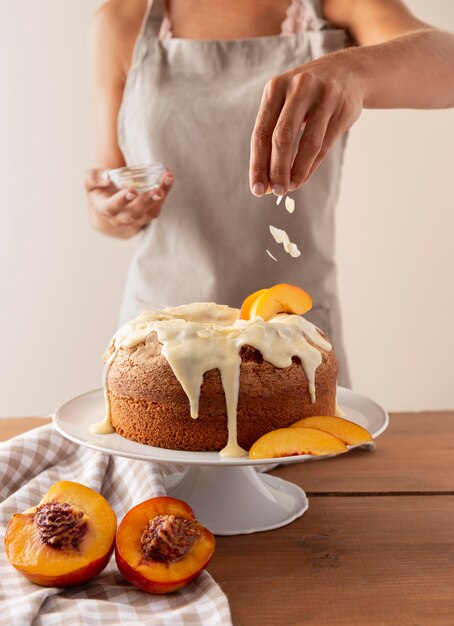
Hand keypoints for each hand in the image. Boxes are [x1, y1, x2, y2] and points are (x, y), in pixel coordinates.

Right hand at [85, 168, 173, 236]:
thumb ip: (94, 177)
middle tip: (157, 190)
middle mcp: (121, 218)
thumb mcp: (90, 184)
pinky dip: (165, 191)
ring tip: (167, 179)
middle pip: (135, 214)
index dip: (122, 200)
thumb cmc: (99, 194)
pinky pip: (158, 207)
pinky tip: (168, 178)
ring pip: (149, 212)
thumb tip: (107, 176)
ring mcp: (136, 219)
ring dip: (160, 197)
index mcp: (105, 209)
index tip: (132, 191)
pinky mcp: (148, 215)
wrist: (108, 212)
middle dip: (146, 202)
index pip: (112, 208)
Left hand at [249, 52, 363, 195]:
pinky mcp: (343, 108)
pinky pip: (325, 144)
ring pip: (308, 143)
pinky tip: (303, 177)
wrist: (346, 72)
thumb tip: (265, 180)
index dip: (257, 164)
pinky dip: (312, 165)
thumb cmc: (305, 97)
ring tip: (290, 187)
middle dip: (277, 169)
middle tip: (276, 192)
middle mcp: (298, 88)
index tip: (257, 189)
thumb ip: (273, 137)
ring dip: (297, 171)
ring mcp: (323, 96)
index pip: (261, 132)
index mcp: (275, 88)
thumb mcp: (285, 105)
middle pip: (282, 137)